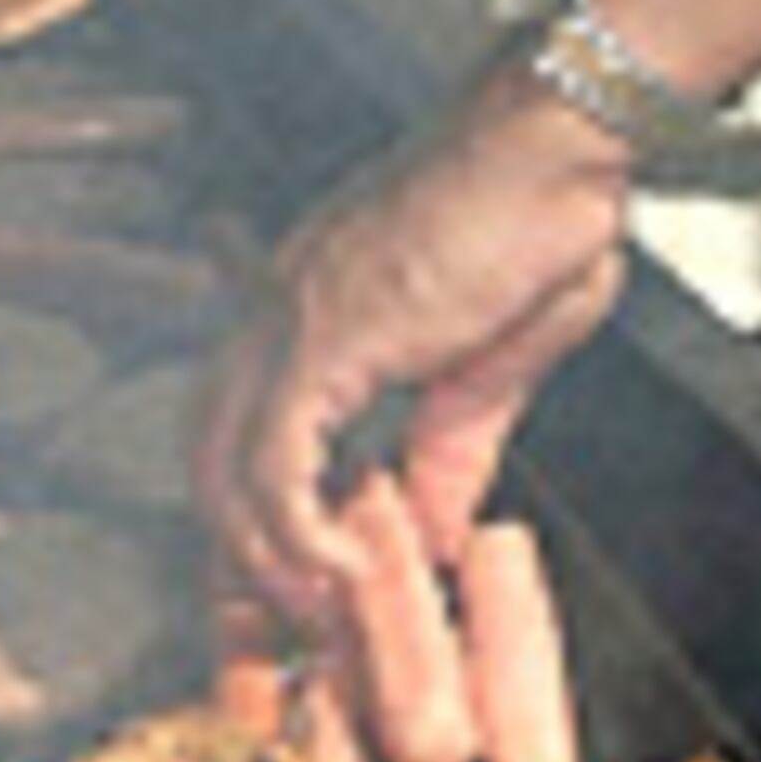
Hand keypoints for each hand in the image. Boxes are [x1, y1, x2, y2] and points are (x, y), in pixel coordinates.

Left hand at [195, 65, 634, 613]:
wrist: (556, 134)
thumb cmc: (539, 208)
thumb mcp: (498, 354)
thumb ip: (453, 442)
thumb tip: (437, 528)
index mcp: (310, 304)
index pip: (238, 424)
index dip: (252, 516)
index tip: (291, 588)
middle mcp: (278, 307)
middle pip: (205, 454)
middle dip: (238, 554)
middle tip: (294, 627)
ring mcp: (290, 318)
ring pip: (220, 468)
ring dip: (261, 559)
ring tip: (319, 615)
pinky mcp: (324, 337)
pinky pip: (274, 463)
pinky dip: (297, 533)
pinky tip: (344, 570)